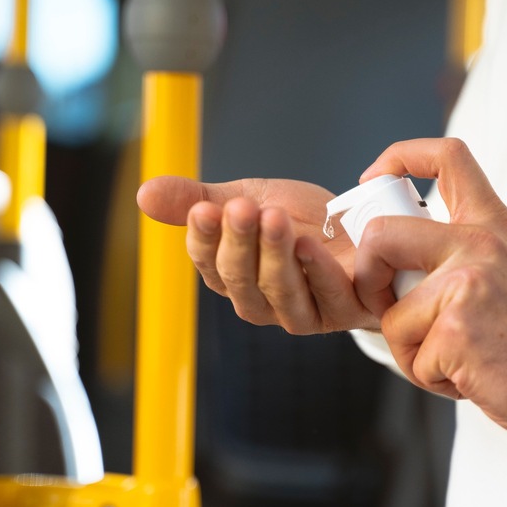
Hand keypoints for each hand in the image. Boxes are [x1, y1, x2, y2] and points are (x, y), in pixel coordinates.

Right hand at [137, 175, 379, 333]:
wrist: (364, 228)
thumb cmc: (303, 221)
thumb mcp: (249, 199)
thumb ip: (201, 199)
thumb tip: (143, 194)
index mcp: (233, 278)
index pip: (208, 264)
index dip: (204, 239)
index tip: (205, 210)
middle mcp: (263, 303)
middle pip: (241, 280)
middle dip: (239, 242)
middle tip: (242, 208)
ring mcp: (303, 313)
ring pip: (281, 292)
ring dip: (275, 255)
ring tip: (274, 218)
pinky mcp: (344, 310)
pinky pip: (328, 297)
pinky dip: (317, 271)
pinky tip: (309, 244)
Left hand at [354, 138, 506, 445]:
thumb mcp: (504, 270)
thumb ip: (454, 253)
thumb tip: (386, 257)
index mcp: (491, 224)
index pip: (447, 156)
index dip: (398, 157)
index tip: (372, 181)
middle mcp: (479, 244)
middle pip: (380, 234)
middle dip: (367, 279)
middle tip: (389, 307)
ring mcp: (467, 284)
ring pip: (391, 315)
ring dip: (412, 350)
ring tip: (457, 356)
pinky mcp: (456, 331)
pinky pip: (410, 358)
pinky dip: (430, 377)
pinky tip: (469, 374)